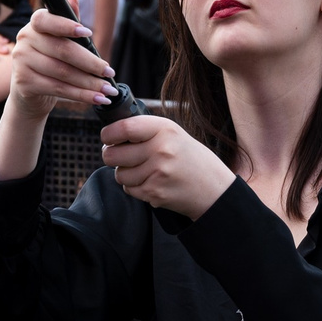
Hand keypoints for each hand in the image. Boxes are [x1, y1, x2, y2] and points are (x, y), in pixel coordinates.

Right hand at [7, 6, 114, 116]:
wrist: (29, 93)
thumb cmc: (50, 61)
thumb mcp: (58, 40)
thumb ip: (68, 21)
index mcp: (34, 25)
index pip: (46, 20)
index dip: (67, 26)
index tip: (89, 33)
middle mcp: (24, 41)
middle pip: (62, 50)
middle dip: (91, 62)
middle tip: (110, 71)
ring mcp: (21, 62)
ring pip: (63, 72)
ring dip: (90, 83)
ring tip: (108, 89)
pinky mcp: (24, 83)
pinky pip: (59, 89)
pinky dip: (81, 95)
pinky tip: (97, 98)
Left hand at [98, 113, 234, 217]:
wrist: (213, 189)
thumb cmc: (192, 159)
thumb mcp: (174, 135)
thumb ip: (146, 131)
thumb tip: (112, 134)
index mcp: (165, 129)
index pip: (123, 128)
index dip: (108, 134)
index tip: (107, 137)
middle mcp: (161, 149)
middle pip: (113, 154)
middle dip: (111, 155)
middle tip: (120, 155)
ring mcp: (157, 173)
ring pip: (119, 174)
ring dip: (125, 173)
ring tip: (143, 170)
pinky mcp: (154, 193)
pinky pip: (129, 189)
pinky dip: (135, 187)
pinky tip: (151, 182)